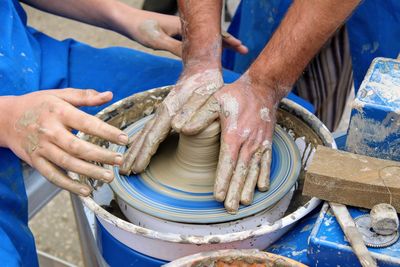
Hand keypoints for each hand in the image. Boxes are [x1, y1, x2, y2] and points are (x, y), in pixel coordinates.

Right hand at [1, 89, 127, 195]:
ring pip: (67, 163)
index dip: (107, 132)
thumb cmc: (37, 104)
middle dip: (100, 155)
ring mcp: (41, 148)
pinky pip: (53, 176)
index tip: (124, 139)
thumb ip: (84, 96)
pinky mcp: (35, 161)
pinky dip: (69, 185)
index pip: (87, 123)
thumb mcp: (59, 95)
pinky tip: (85, 191)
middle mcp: (50, 131)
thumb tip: (109, 95)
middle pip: (77, 147)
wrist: (4, 118)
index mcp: (59, 112)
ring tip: (108, 177)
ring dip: (89, 172)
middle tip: (119, 161)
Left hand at [117, 10, 247, 56]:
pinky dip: (205, 47)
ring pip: (205, 38)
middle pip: (213, 34)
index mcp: (185, 25)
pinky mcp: (175, 35)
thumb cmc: (140, 28)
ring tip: (232, 51)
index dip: (227, 41)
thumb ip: (175, 48)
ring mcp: (181, 30)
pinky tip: (207, 53)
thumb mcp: (157, 40)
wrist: (126, 20)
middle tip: (243, 50)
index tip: (241, 47)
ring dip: (218, 44)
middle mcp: (186, 26)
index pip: (212, 33)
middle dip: (228, 42)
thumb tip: (193, 58)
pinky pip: (195, 41)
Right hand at [120, 67, 223, 173]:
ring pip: (144, 133)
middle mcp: (162, 113)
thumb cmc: (206, 84)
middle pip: (144, 137)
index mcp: (170, 111)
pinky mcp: (166, 113)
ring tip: (125, 164)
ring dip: (133, 150)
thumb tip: (178, 128)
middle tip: (123, 173)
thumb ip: (193, 111)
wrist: (201, 68)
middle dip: (132, 155)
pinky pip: (150, 130)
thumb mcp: (206, 97)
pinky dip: (141, 141)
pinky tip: (136, 148)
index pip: (153, 136)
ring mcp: (163, 113)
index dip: (144, 154)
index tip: (136, 169)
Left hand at [174, 76, 278, 212]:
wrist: (263, 89)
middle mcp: (249, 142)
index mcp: (234, 133)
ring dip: (248, 188)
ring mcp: (260, 144)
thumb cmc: (235, 95)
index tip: (217, 196)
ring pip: (254, 170)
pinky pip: (267, 163)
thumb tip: (182, 130)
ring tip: (242, 203)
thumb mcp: (214, 100)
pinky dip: (264, 176)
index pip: (227, 161)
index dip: (222, 180)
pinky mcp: (267, 143)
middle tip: (229, 208)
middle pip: (241, 171)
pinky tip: (261, 189)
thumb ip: (198, 115)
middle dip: (234, 191)